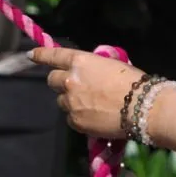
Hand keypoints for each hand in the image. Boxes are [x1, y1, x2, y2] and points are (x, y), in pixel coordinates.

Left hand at [30, 46, 144, 138]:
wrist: (143, 107)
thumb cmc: (132, 82)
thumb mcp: (108, 65)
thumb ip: (91, 66)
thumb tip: (86, 71)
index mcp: (79, 61)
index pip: (52, 55)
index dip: (40, 55)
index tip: (31, 55)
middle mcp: (70, 80)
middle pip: (52, 80)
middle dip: (58, 82)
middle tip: (71, 87)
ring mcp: (71, 102)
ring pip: (60, 101)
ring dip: (69, 101)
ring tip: (87, 105)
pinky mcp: (77, 121)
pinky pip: (70, 118)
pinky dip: (77, 118)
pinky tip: (91, 118)